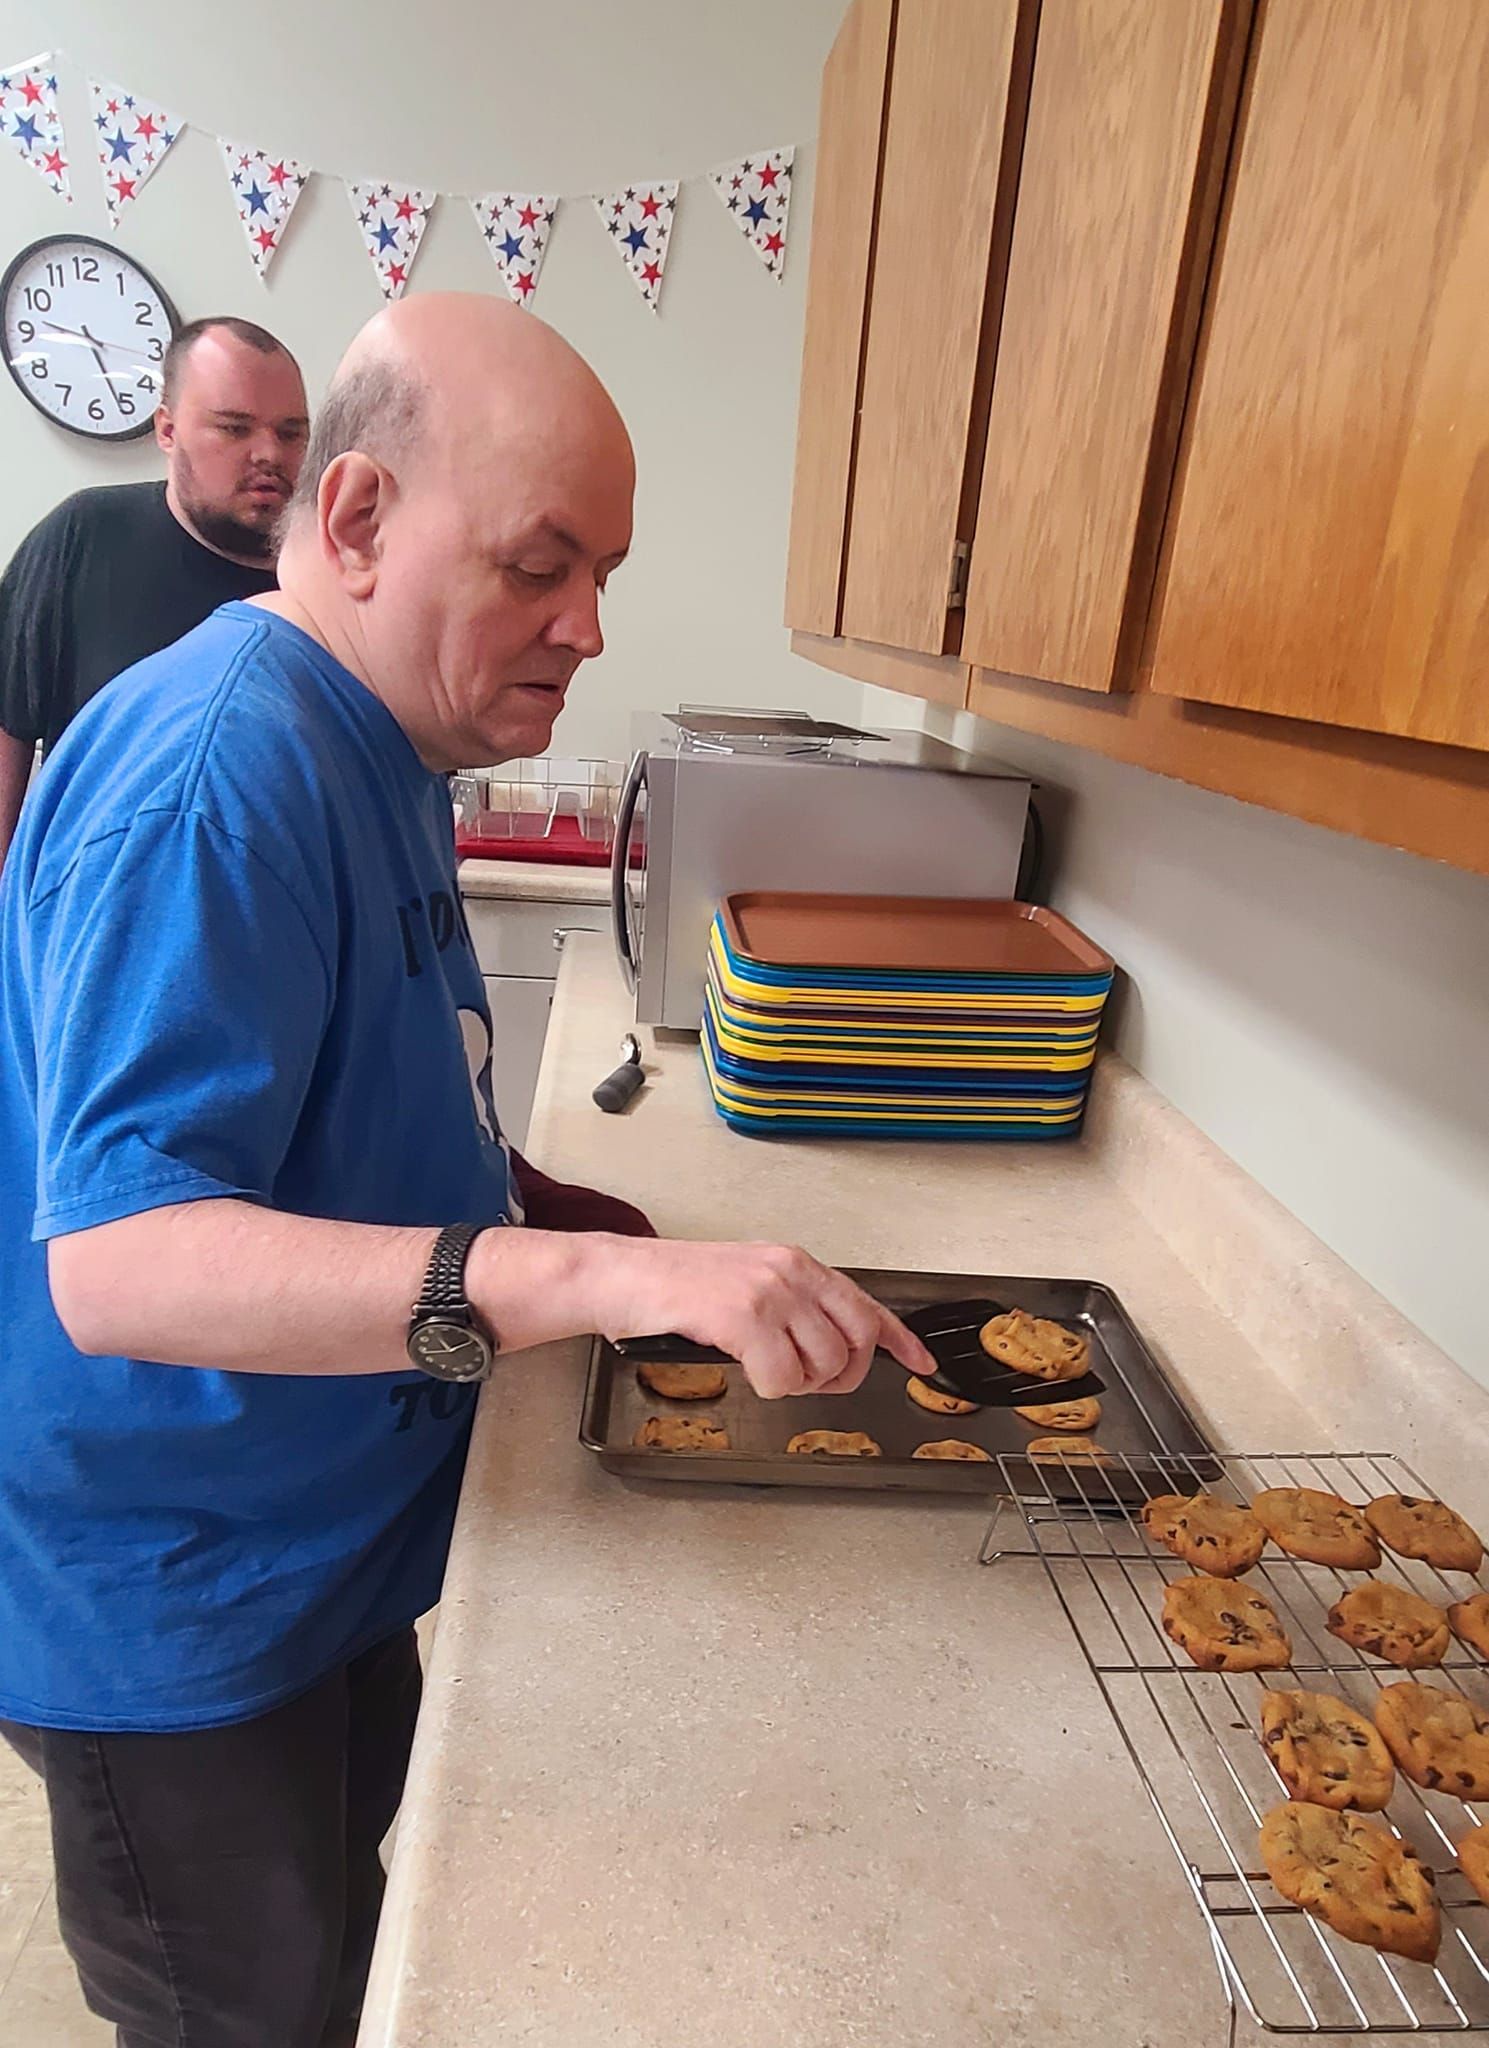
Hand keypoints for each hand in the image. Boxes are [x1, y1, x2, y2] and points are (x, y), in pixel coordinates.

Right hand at [588, 1238, 933, 1398]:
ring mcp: (768, 1292)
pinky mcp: (742, 1317)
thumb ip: (792, 1305)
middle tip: (806, 1380)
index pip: (866, 1304)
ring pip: (823, 1365)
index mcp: (794, 1263)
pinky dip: (767, 1387)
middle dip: (839, 1376)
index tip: (920, 1362)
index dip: (900, 1339)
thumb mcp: (748, 1283)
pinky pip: (782, 1378)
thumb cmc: (674, 1286)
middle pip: (855, 1343)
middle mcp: (789, 1272)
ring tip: (762, 1368)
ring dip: (796, 1384)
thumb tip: (830, 1343)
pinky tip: (743, 1369)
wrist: (620, 1276)